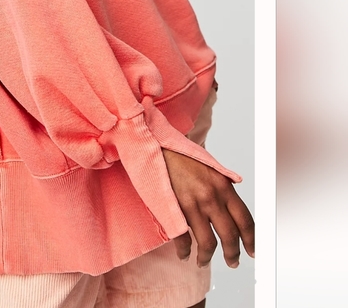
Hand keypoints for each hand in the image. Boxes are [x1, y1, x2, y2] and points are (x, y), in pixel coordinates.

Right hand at [161, 148, 254, 268]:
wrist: (156, 146)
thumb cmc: (180, 154)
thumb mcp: (210, 165)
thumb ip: (223, 183)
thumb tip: (234, 195)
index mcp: (223, 186)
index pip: (245, 220)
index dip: (251, 240)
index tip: (252, 249)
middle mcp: (211, 197)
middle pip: (230, 236)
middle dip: (233, 254)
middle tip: (233, 261)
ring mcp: (192, 205)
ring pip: (208, 243)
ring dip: (208, 257)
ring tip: (204, 261)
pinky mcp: (173, 210)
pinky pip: (182, 239)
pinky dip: (184, 251)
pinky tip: (184, 254)